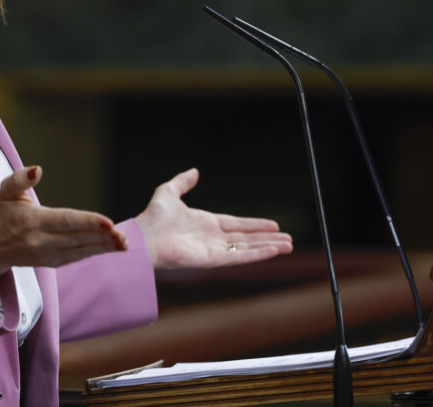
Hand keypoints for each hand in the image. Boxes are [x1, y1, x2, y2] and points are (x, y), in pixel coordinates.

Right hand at [0, 166, 127, 282]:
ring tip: (123, 243)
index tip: (109, 222)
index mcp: (34, 222)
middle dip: (102, 238)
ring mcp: (47, 255)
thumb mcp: (6, 191)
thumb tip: (37, 169)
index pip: (66, 221)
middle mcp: (41, 241)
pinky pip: (77, 257)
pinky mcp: (51, 262)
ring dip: (103, 248)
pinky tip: (110, 248)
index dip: (88, 222)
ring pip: (80, 251)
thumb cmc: (2, 214)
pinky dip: (94, 253)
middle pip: (78, 239)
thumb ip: (20, 178)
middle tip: (123, 236)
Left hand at [136, 168, 293, 268]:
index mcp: (205, 223)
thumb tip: (194, 171)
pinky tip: (274, 252)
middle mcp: (212, 238)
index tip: (274, 224)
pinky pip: (240, 258)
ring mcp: (214, 250)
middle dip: (268, 239)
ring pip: (247, 249)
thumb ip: (182, 182)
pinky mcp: (213, 260)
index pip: (237, 224)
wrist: (144, 236)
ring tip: (289, 247)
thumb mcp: (168, 192)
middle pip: (247, 239)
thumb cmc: (153, 217)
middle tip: (289, 240)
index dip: (255, 224)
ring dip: (269, 247)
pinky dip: (258, 255)